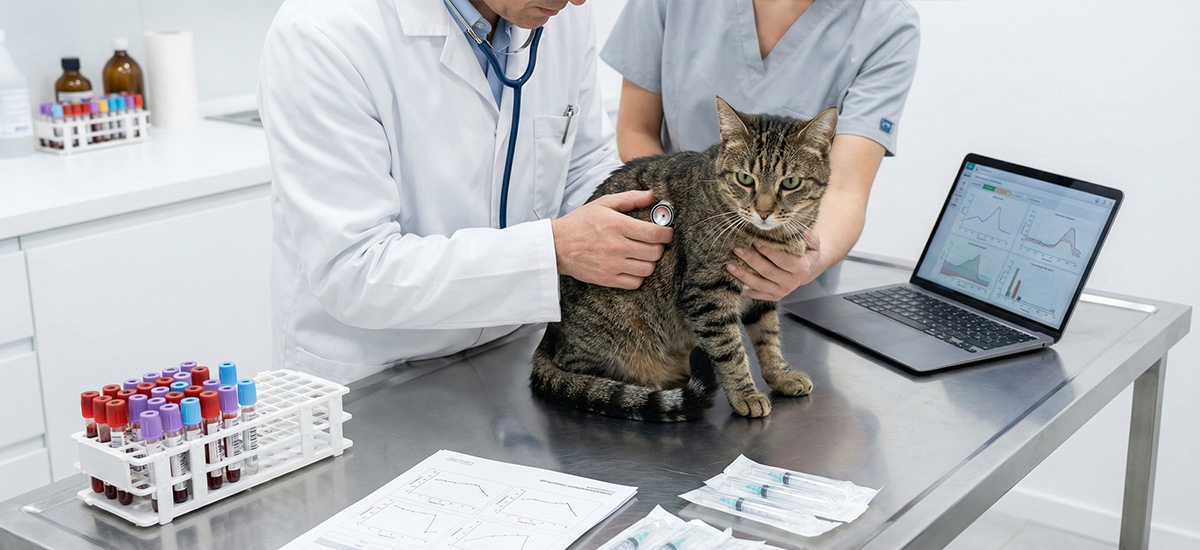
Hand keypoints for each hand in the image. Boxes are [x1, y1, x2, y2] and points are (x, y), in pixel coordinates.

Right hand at [552, 190, 673, 288]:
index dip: (667, 233)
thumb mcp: (603, 203)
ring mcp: (612, 265)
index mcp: (617, 225)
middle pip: (655, 252)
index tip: (667, 232)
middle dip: (659, 246)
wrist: (557, 245)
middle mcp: (616, 246)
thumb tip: (652, 195)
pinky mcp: (607, 279)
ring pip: (648, 269)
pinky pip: (635, 282)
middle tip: (654, 242)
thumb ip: (629, 198)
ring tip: (643, 254)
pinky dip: (639, 276)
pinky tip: (633, 266)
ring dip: (650, 261)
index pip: (654, 233)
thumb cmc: (580, 222)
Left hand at [726, 231, 824, 300]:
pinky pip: (757, 294)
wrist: (808, 270)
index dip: (768, 251)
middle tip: (737, 249)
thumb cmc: (808, 252)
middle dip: (751, 260)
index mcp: (801, 268)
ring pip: (759, 284)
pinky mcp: (774, 297)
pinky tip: (732, 280)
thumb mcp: (814, 243)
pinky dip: (744, 288)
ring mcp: (782, 291)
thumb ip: (809, 236)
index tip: (755, 241)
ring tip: (729, 265)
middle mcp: (792, 282)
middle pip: (767, 272)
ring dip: (743, 275)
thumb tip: (802, 231)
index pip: (782, 260)